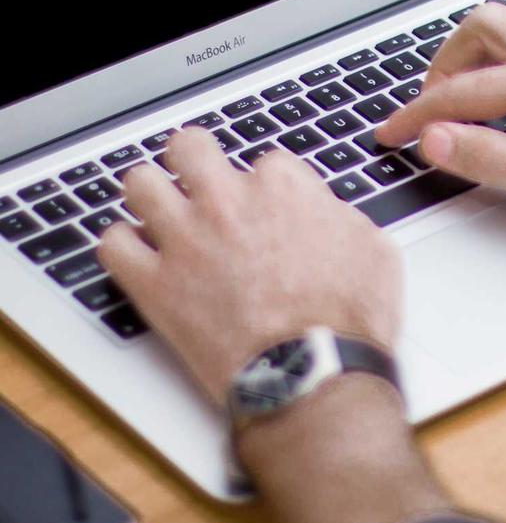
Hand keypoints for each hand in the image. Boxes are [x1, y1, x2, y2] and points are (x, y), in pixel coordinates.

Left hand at [96, 130, 401, 404]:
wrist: (314, 375)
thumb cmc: (348, 321)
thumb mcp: (374, 251)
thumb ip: (341, 217)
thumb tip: (326, 214)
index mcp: (282, 188)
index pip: (263, 162)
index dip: (266, 187)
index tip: (267, 209)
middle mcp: (227, 203)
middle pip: (189, 147)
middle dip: (194, 160)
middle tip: (199, 180)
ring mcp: (186, 241)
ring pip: (140, 184)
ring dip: (150, 194)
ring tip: (158, 211)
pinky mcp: (155, 286)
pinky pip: (112, 246)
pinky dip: (122, 247)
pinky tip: (137, 256)